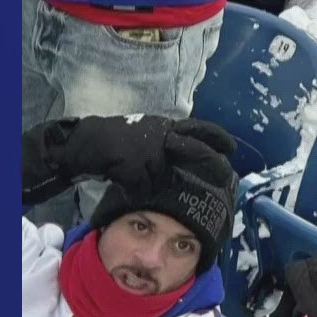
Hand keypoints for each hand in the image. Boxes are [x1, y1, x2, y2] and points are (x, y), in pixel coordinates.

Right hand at [23, 116, 236, 205]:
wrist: (83, 144)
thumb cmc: (118, 143)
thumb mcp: (149, 137)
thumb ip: (169, 146)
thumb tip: (194, 159)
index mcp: (164, 127)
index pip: (198, 129)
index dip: (217, 138)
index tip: (233, 148)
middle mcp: (159, 134)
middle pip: (193, 151)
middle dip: (212, 164)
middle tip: (226, 175)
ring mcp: (146, 149)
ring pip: (161, 176)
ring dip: (150, 182)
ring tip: (133, 176)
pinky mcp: (131, 163)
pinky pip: (141, 187)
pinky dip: (132, 189)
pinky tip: (122, 181)